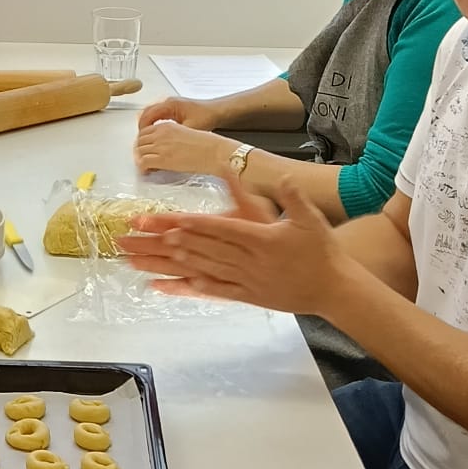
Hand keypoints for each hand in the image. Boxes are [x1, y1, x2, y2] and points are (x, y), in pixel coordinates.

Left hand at [117, 168, 344, 314]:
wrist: (334, 289)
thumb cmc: (321, 250)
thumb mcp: (306, 216)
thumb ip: (287, 194)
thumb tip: (271, 172)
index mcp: (260, 238)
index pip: (218, 228)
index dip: (189, 224)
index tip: (162, 221)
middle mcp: (246, 261)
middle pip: (199, 249)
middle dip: (163, 242)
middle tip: (133, 237)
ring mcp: (244, 280)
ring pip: (198, 270)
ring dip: (166, 264)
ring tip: (137, 258)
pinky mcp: (245, 295)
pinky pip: (210, 291)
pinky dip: (185, 288)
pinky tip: (162, 285)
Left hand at [133, 120, 229, 176]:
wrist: (215, 152)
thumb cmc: (207, 145)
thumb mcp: (185, 135)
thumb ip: (172, 138)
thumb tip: (166, 149)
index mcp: (167, 126)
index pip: (145, 131)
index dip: (143, 142)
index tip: (144, 149)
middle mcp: (161, 133)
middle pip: (139, 141)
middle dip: (140, 151)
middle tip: (142, 160)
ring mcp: (161, 146)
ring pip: (139, 151)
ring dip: (140, 160)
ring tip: (146, 168)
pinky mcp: (162, 159)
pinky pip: (143, 162)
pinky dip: (142, 168)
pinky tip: (147, 172)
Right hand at [137, 95, 216, 132]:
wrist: (218, 111)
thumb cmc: (206, 116)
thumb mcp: (189, 129)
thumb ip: (174, 137)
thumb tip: (162, 147)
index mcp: (169, 104)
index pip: (147, 115)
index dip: (142, 128)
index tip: (141, 139)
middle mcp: (168, 102)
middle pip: (146, 113)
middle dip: (142, 127)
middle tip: (141, 140)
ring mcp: (170, 104)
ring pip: (151, 113)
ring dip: (147, 125)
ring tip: (147, 138)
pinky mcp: (174, 108)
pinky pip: (158, 114)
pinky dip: (154, 123)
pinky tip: (156, 133)